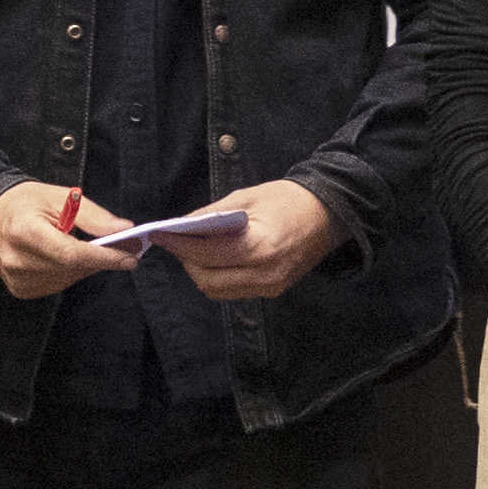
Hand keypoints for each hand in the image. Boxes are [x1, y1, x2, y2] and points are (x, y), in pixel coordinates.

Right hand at [0, 178, 138, 300]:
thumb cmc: (27, 203)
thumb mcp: (61, 197)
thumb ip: (93, 216)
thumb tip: (124, 230)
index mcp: (24, 231)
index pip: (71, 253)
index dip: (103, 257)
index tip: (131, 257)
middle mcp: (17, 260)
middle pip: (72, 268)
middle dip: (102, 260)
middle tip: (127, 249)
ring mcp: (17, 279)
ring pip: (69, 279)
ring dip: (86, 266)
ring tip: (89, 247)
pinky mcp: (20, 290)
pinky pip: (58, 285)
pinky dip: (70, 272)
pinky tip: (66, 256)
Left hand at [171, 179, 342, 303]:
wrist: (329, 213)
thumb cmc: (288, 199)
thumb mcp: (246, 197)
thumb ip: (210, 215)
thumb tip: (180, 226)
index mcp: (259, 247)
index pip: (206, 255)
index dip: (178, 246)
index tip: (159, 235)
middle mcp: (265, 274)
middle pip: (208, 280)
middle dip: (186, 262)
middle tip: (175, 242)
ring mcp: (270, 287)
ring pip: (218, 291)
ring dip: (200, 273)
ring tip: (193, 250)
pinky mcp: (273, 291)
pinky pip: (234, 291)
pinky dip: (218, 277)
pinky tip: (214, 259)